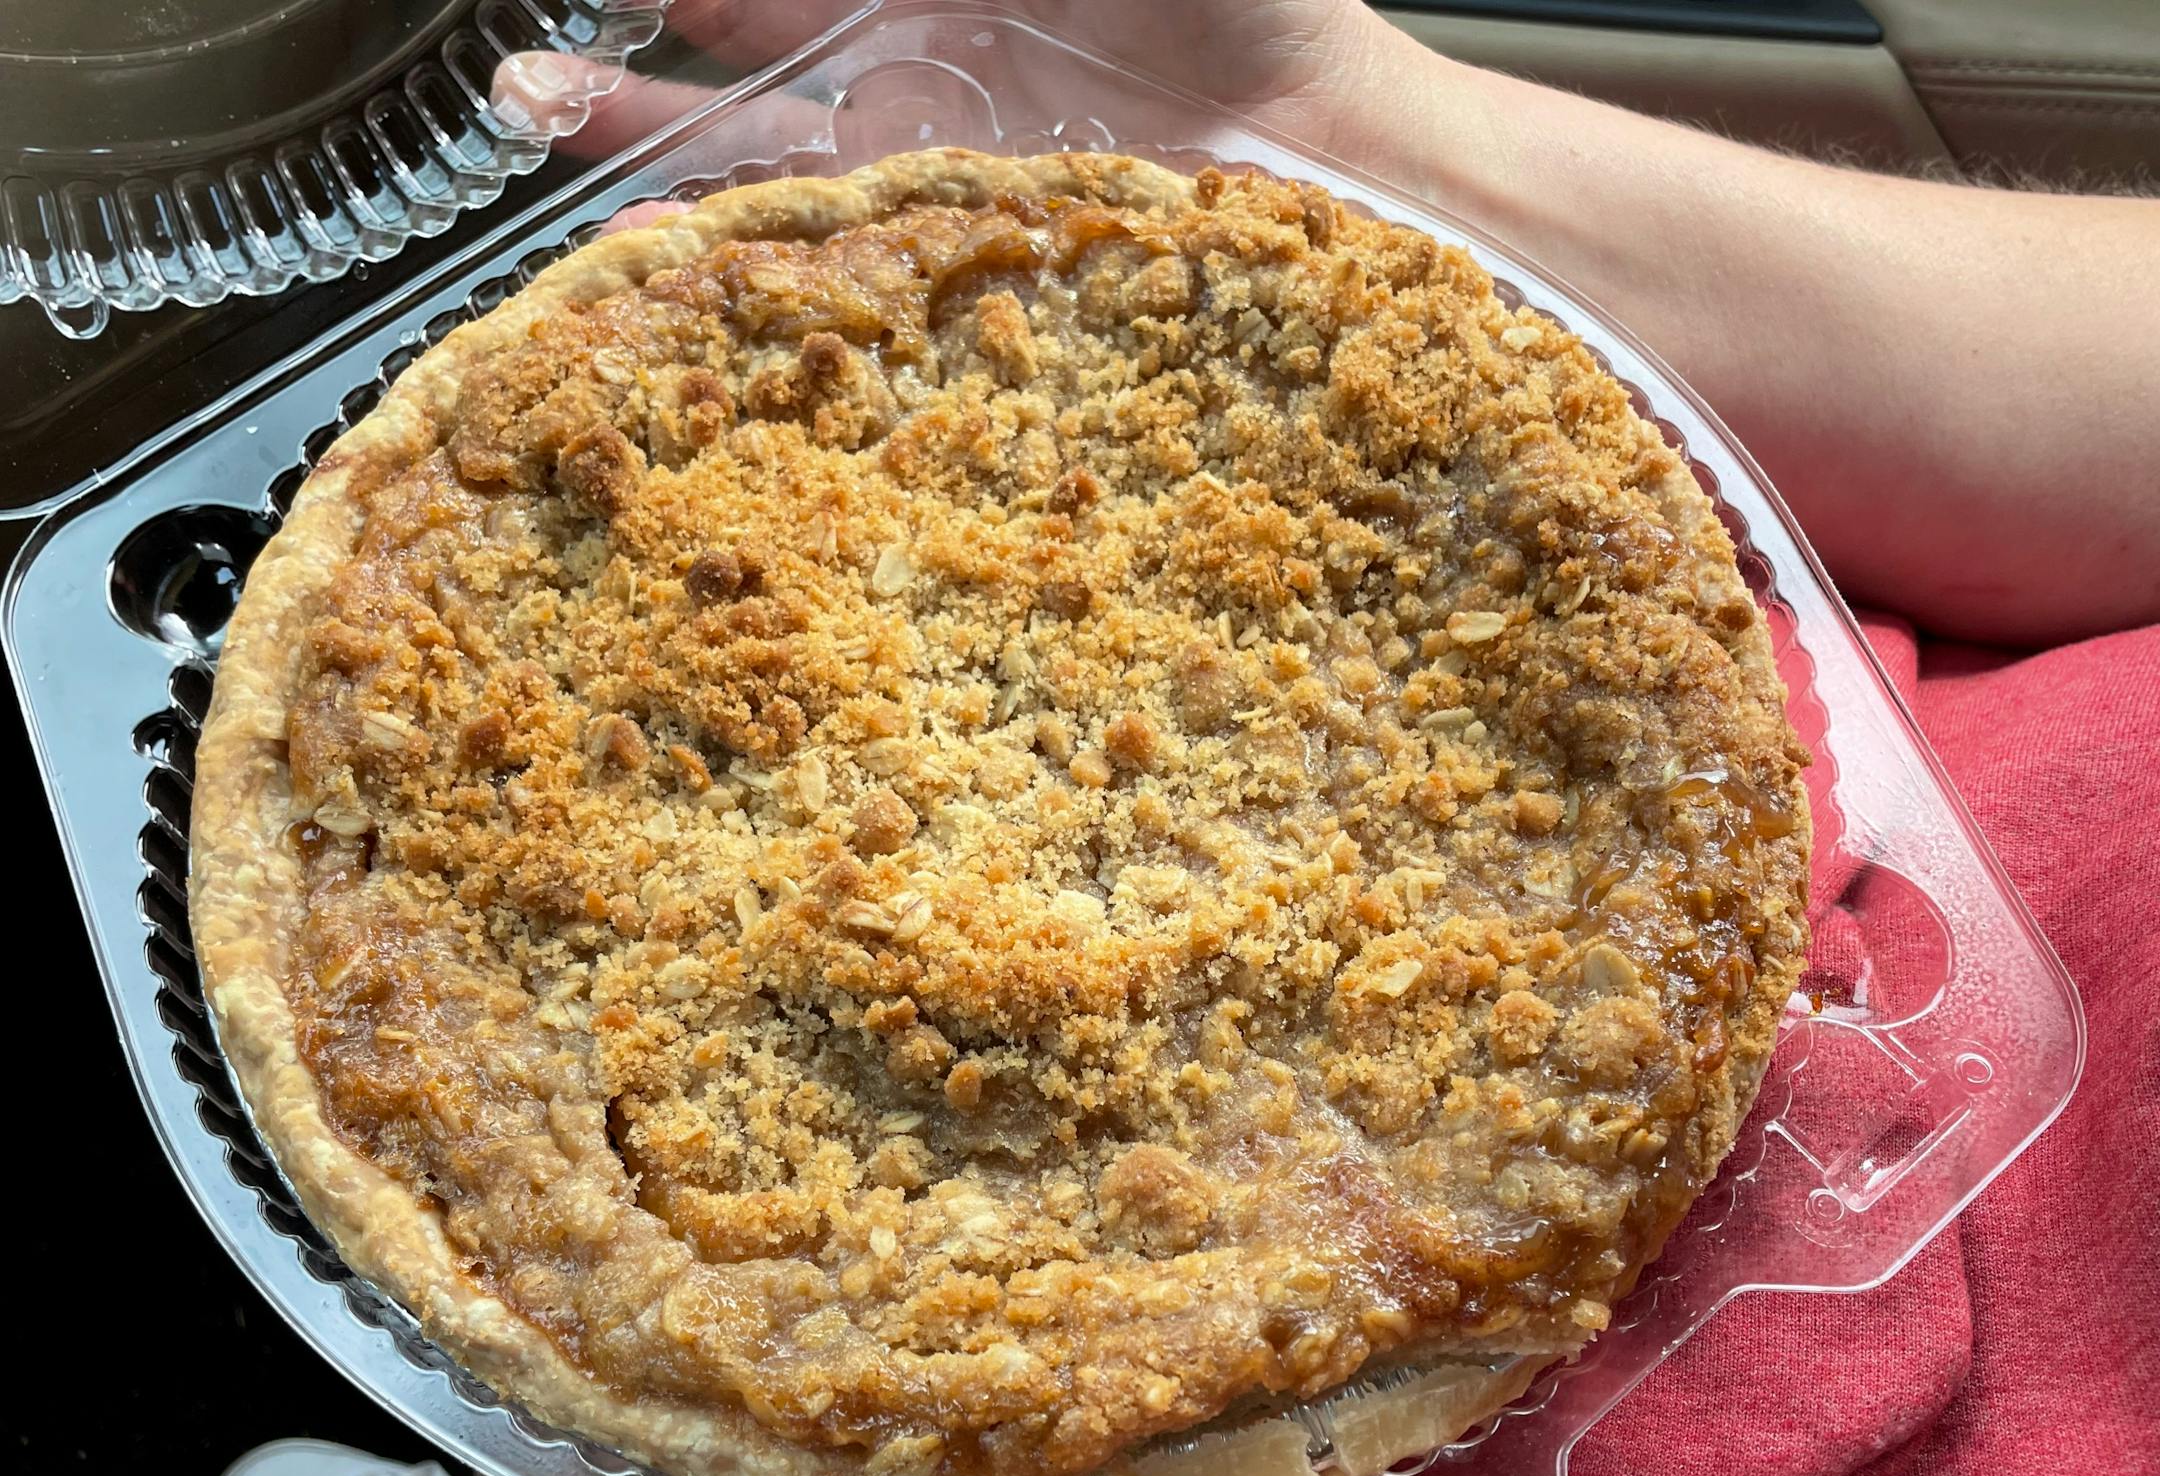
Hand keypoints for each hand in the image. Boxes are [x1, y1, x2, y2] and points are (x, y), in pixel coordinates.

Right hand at [493, 0, 1415, 174]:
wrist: (1328, 146)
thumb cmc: (1242, 0)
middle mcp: (904, 62)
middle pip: (730, 41)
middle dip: (626, 33)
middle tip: (526, 49)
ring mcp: (919, 162)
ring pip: (750, 146)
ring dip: (639, 135)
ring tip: (536, 117)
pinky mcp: (948, 252)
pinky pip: (820, 250)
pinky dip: (738, 252)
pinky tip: (661, 251)